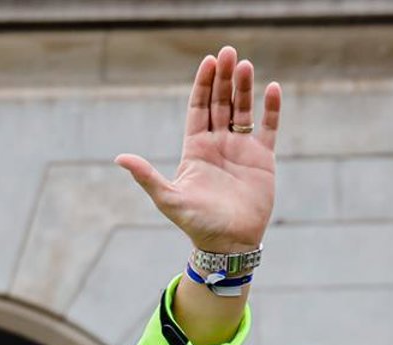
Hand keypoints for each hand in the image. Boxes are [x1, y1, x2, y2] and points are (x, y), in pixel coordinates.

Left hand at [116, 45, 278, 253]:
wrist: (228, 244)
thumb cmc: (197, 223)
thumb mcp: (168, 198)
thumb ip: (147, 176)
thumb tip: (119, 158)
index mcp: (195, 149)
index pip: (198, 108)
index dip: (202, 85)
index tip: (207, 62)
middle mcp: (218, 144)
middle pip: (220, 103)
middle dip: (223, 78)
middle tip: (227, 52)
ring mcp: (241, 149)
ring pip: (243, 110)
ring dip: (244, 87)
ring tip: (245, 64)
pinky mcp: (262, 158)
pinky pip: (268, 127)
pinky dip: (271, 108)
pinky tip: (272, 87)